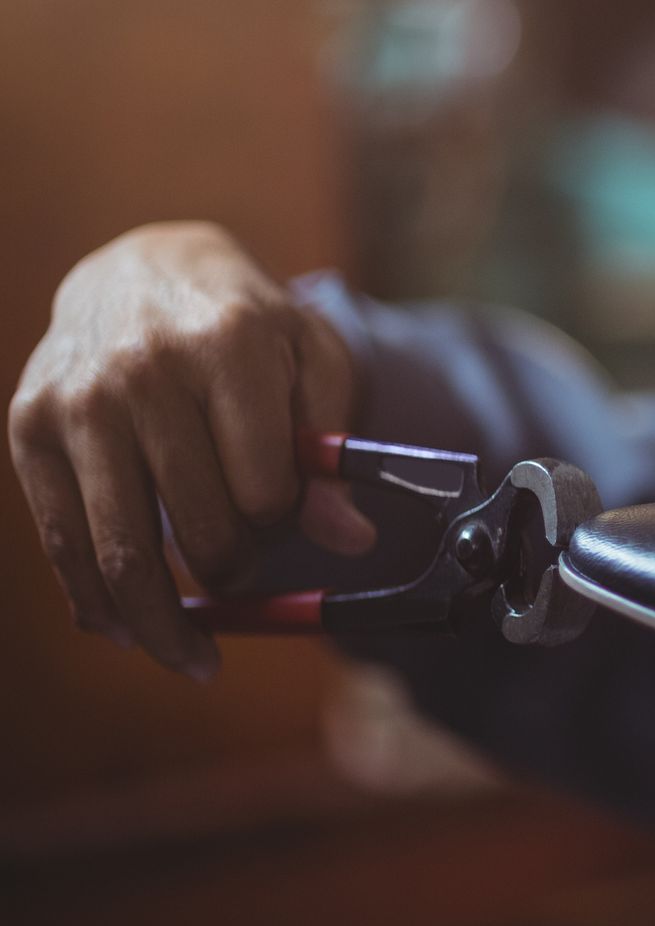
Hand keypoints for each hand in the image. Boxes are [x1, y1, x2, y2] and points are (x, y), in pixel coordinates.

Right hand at [8, 222, 374, 678]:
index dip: (286, 521)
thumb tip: (352, 540)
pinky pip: (63, 541)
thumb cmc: (249, 326)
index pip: (264, 487)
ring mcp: (77, 400)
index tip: (289, 515)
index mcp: (228, 346)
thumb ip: (333, 452)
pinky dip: (97, 602)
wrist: (144, 268)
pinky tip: (127, 630)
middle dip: (236, 568)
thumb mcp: (313, 366)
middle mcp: (144, 370)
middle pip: (198, 527)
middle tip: (251, 566)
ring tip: (195, 657)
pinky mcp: (29, 425)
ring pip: (120, 552)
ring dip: (163, 623)